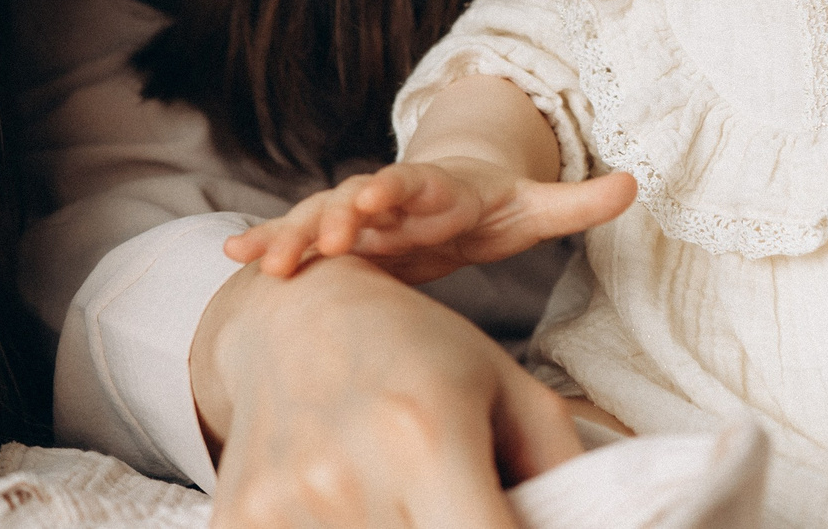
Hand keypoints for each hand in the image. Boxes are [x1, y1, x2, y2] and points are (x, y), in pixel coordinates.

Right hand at [196, 253, 581, 528]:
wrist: (290, 319)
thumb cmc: (417, 349)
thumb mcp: (508, 388)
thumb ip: (559, 467)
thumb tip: (587, 525)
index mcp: (427, 434)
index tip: (516, 525)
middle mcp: (348, 476)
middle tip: (462, 503)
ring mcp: (285, 507)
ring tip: (409, 499)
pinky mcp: (240, 523)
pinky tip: (358, 506)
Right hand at [225, 157, 634, 284]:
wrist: (454, 195)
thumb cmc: (494, 208)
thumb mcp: (537, 209)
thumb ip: (580, 202)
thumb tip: (637, 182)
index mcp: (439, 189)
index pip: (416, 183)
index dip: (397, 188)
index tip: (377, 193)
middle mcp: (392, 197)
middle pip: (359, 201)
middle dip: (336, 217)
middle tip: (318, 240)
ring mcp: (361, 216)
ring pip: (320, 221)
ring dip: (292, 238)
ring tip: (258, 261)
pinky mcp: (341, 238)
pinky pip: (300, 240)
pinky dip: (270, 245)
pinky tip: (234, 259)